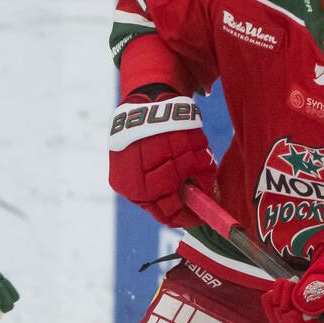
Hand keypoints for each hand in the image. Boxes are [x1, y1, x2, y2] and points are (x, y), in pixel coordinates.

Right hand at [106, 89, 216, 228]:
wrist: (146, 105)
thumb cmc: (175, 129)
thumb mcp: (196, 155)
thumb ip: (201, 182)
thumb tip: (206, 200)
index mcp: (153, 189)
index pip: (173, 215)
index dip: (190, 217)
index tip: (201, 215)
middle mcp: (134, 191)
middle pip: (160, 211)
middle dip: (178, 206)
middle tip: (191, 200)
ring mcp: (122, 184)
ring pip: (149, 201)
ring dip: (164, 196)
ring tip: (177, 181)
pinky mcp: (117, 176)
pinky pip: (139, 189)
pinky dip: (152, 185)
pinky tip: (161, 173)